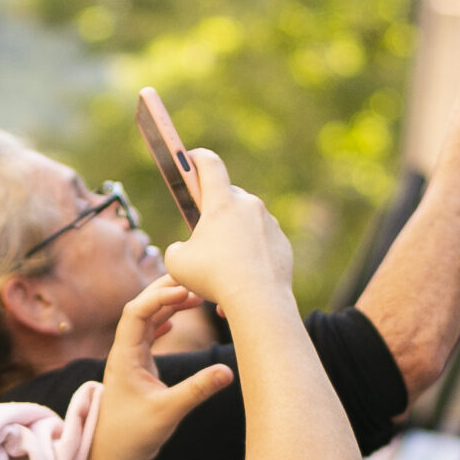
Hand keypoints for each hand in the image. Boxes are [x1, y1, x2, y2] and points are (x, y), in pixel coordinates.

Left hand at [85, 282, 237, 459]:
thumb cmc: (135, 435)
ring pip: (145, 319)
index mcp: (124, 356)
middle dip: (165, 290)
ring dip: (166, 305)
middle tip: (194, 279)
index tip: (187, 291)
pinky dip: (161, 321)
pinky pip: (146, 334)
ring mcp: (129, 358)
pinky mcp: (136, 367)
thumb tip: (228, 372)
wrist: (114, 455)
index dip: (159, 296)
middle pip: (140, 307)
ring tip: (194, 296)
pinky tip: (174, 320)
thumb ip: (197, 390)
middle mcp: (123, 351)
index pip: (136, 312)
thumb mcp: (170, 411)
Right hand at [159, 149, 292, 314]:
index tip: (189, 158)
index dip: (196, 158)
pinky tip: (241, 275)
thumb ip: (178, 248)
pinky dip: (250, 252)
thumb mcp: (177, 263)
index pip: (209, 163)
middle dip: (214, 207)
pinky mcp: (281, 242)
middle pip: (228, 195)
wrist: (258, 301)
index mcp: (221, 202)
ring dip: (233, 233)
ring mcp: (268, 224)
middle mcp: (248, 205)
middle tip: (203, 226)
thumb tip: (187, 249)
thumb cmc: (213, 278)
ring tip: (222, 262)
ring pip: (246, 220)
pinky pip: (261, 241)